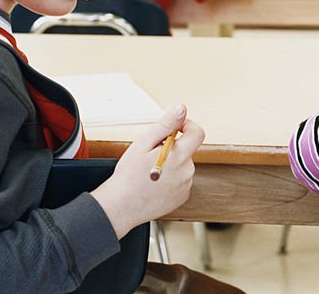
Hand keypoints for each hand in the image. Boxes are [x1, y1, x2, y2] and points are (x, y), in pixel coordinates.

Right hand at [90, 104, 204, 237]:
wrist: (121, 208)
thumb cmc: (128, 176)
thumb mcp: (143, 143)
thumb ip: (166, 124)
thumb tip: (182, 109)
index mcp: (179, 156)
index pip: (197, 133)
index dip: (187, 126)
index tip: (174, 128)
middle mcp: (187, 172)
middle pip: (187, 150)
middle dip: (172, 147)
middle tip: (150, 156)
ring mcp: (185, 186)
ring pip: (182, 165)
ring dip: (171, 164)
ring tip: (150, 172)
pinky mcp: (182, 197)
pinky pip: (181, 180)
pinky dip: (171, 178)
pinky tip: (154, 183)